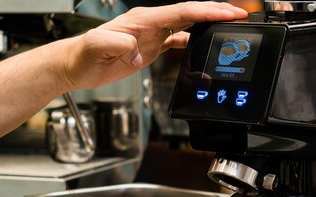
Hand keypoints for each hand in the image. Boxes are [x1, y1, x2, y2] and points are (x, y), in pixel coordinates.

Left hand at [62, 1, 247, 89]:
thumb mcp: (98, 47)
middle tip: (239, 15)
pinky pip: (177, 39)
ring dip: (208, 23)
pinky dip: (193, 40)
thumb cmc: (84, 56)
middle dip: (216, 12)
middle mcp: (150, 24)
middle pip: (190, 12)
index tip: (228, 12)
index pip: (182, 11)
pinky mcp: (150, 46)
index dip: (207, 11)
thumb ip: (118, 44)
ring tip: (228, 25)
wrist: (76, 65)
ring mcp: (151, 34)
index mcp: (143, 20)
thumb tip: (138, 50)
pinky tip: (202, 43)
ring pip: (187, 24)